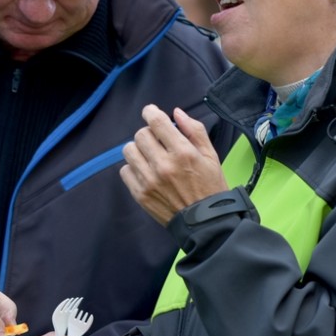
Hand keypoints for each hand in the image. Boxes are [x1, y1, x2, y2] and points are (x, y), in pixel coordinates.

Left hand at [120, 105, 227, 224]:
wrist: (205, 222)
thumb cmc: (210, 186)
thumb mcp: (210, 155)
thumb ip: (194, 130)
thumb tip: (175, 112)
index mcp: (183, 152)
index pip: (156, 122)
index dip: (150, 112)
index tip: (150, 112)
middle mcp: (163, 164)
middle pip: (141, 134)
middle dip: (149, 133)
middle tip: (157, 141)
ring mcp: (149, 180)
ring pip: (129, 150)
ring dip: (139, 149)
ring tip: (150, 156)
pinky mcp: (140, 194)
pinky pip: (125, 170)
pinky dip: (133, 168)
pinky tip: (146, 172)